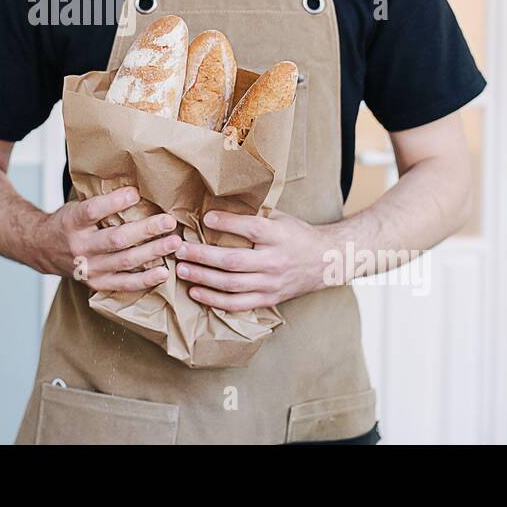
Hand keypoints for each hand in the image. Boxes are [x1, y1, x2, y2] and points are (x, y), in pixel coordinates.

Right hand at [33, 186, 182, 293]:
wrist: (43, 248)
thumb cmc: (67, 223)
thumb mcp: (75, 205)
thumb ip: (101, 202)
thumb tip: (136, 186)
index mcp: (72, 222)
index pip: (92, 211)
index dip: (114, 202)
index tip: (135, 193)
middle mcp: (80, 247)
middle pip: (116, 239)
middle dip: (146, 229)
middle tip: (169, 221)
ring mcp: (89, 268)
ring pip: (125, 261)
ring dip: (152, 251)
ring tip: (174, 242)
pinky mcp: (97, 283)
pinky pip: (124, 284)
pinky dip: (145, 279)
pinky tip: (163, 271)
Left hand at [173, 209, 330, 309]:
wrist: (326, 261)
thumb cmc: (297, 235)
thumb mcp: (281, 217)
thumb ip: (254, 213)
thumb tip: (218, 202)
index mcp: (279, 235)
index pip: (252, 228)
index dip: (228, 223)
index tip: (206, 218)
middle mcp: (275, 260)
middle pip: (234, 261)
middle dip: (202, 256)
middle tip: (179, 249)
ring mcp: (272, 283)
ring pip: (232, 285)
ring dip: (203, 278)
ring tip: (181, 269)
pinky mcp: (269, 299)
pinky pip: (238, 304)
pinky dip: (214, 300)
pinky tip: (196, 292)